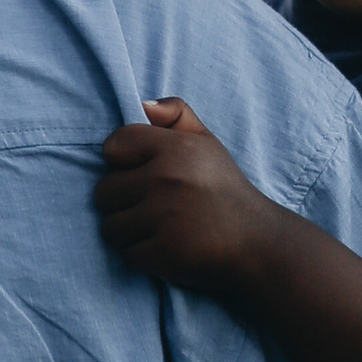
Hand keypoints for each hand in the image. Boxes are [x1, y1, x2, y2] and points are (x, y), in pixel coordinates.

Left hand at [95, 99, 278, 295]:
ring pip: (110, 226)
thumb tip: (143, 105)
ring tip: (157, 228)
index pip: (113, 145)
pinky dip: (143, 256)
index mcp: (176, 149)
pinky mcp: (162, 252)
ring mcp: (163, 217)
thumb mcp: (208, 142)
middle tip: (151, 207)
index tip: (140, 173)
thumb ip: (178, 115)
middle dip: (121, 202)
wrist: (256, 242)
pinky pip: (127, 254)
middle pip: (104, 192)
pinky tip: (166, 247)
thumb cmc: (225, 189)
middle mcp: (166, 179)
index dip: (121, 162)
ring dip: (128, 231)